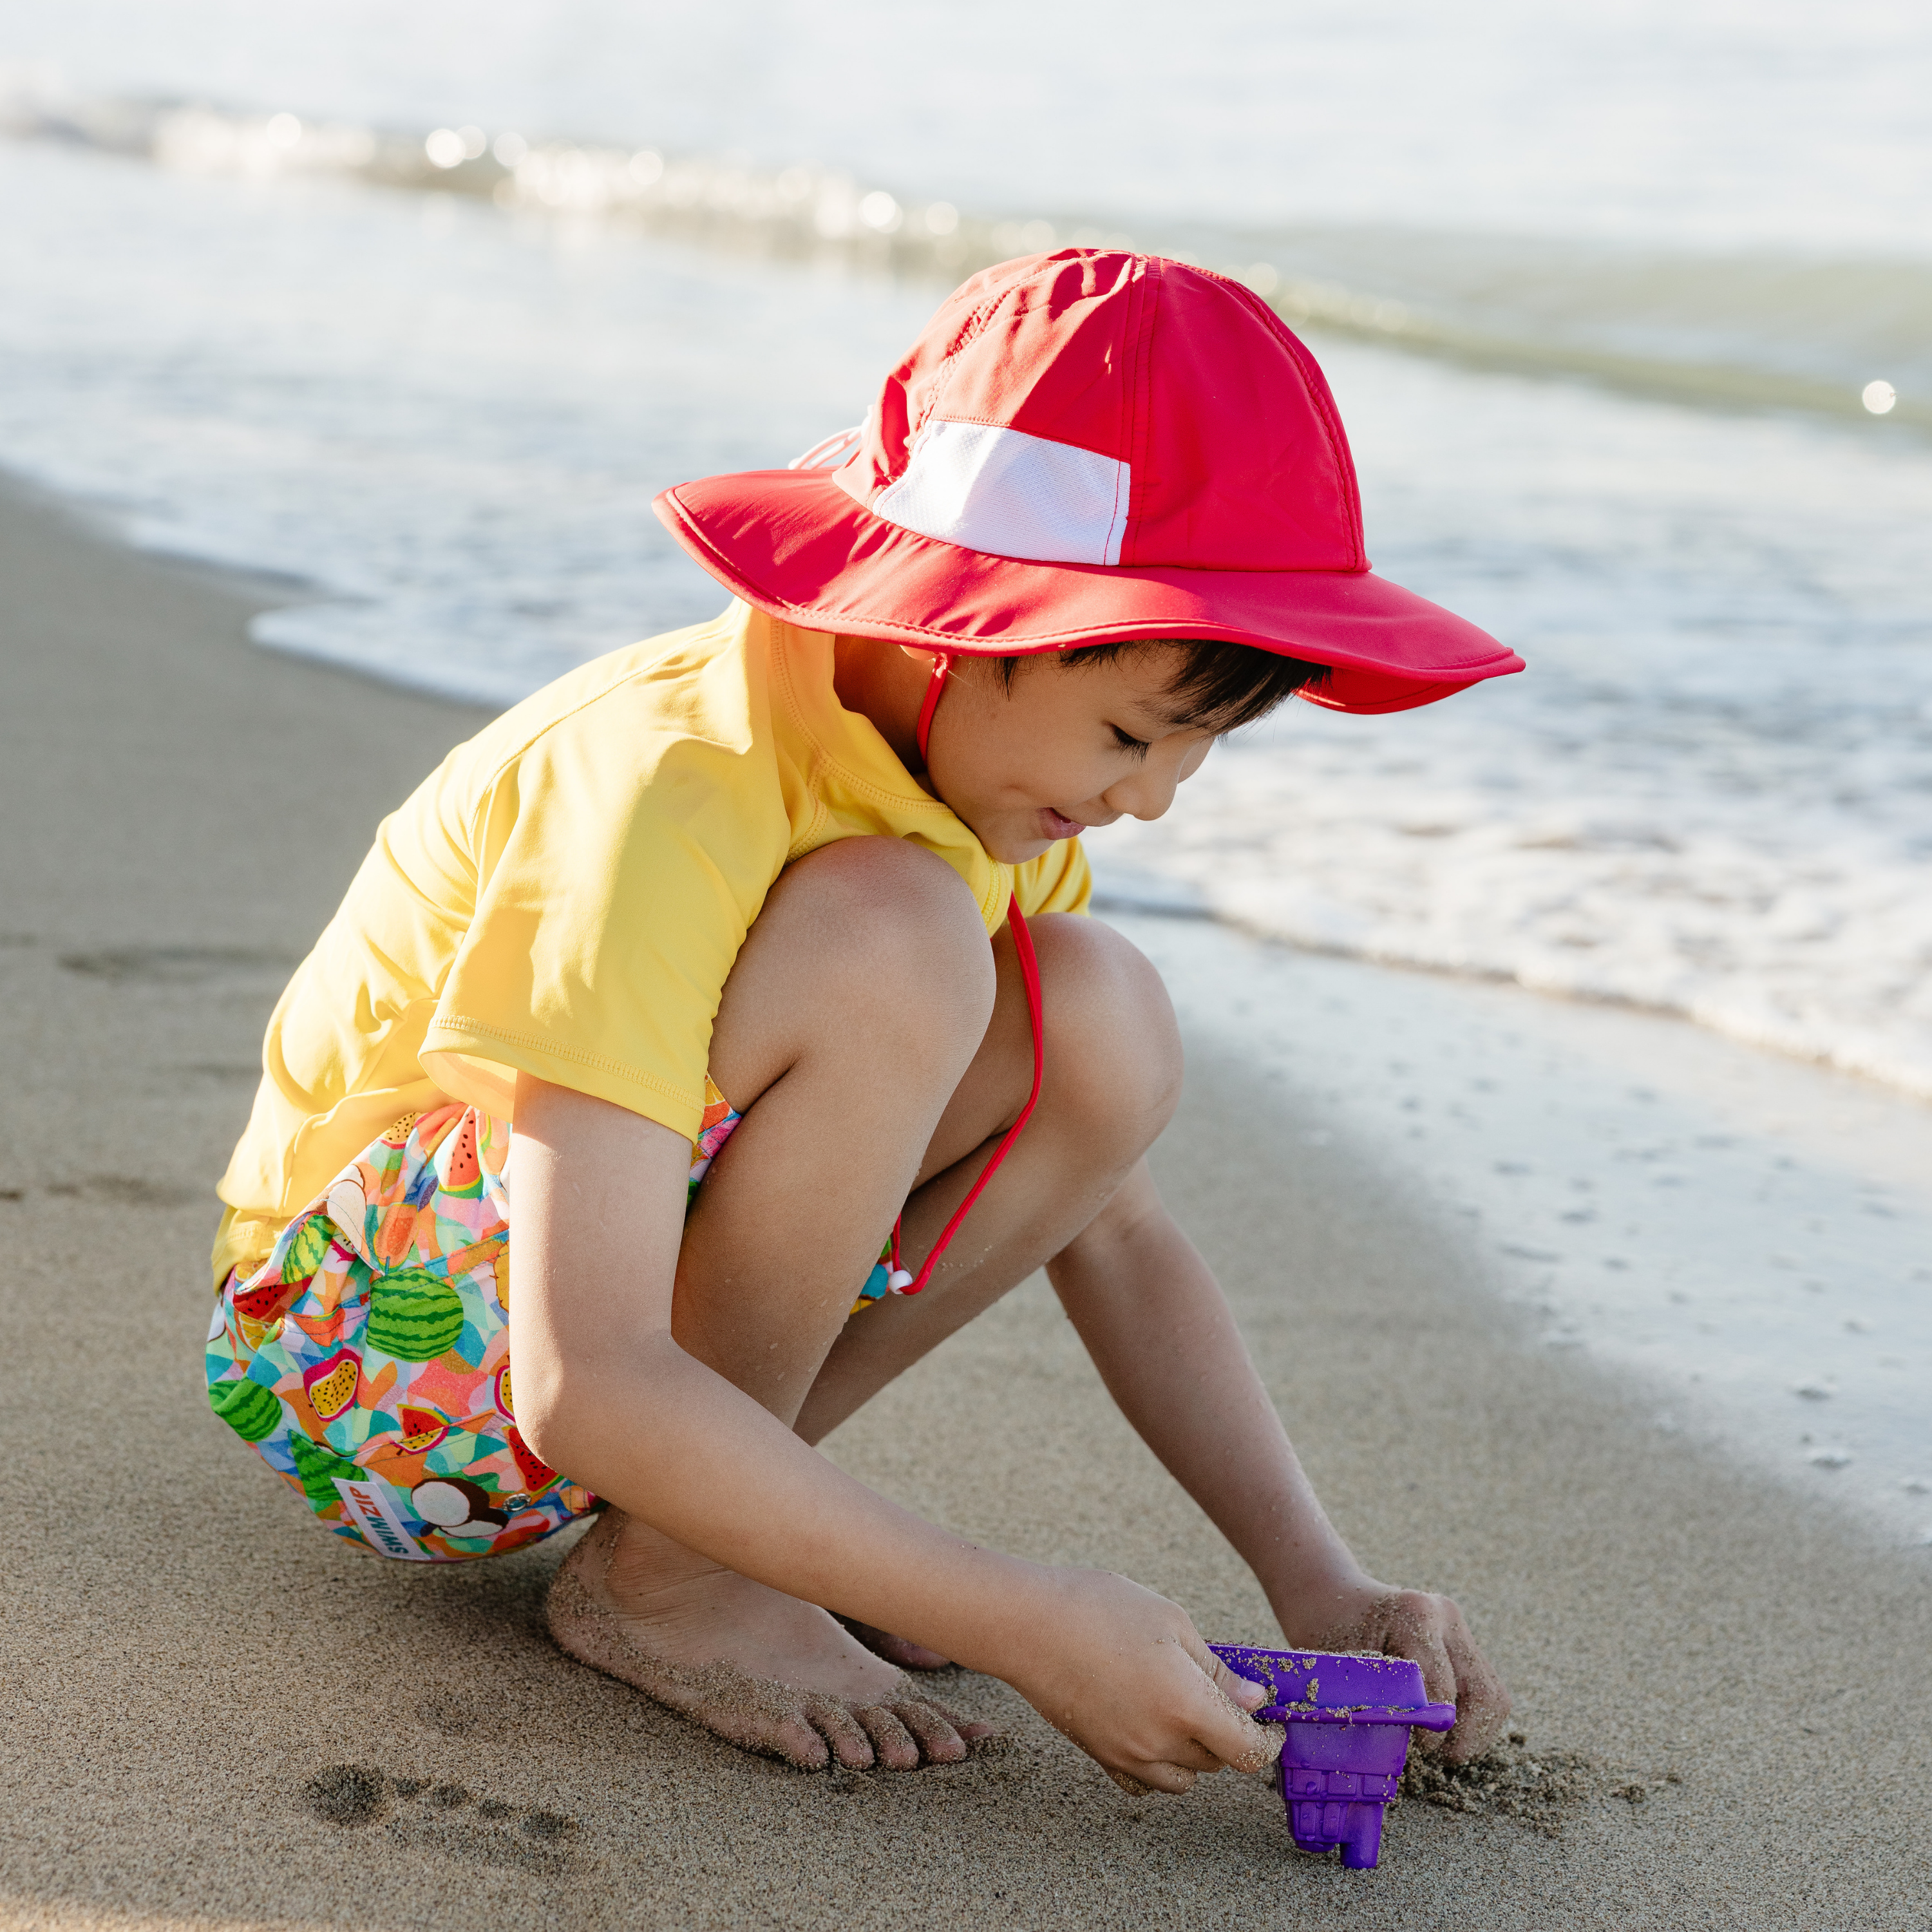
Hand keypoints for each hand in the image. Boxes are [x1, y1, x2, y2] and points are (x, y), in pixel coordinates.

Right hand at [998, 1569, 1284, 1794]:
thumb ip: (1216, 1669)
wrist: (1026, 1624)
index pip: (1248, 1750)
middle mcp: (1159, 1742)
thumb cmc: (1098, 1608)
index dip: (1269, 1741)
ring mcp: (1126, 1755)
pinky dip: (1158, 1766)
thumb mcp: (1170, 1621)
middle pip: (1217, 1763)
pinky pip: (1144, 1781)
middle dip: (1230, 1735)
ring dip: (1196, 1753)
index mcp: (1185, 1706)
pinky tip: (1151, 1727)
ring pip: (1183, 1778)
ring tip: (1184, 1707)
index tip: (1273, 1723)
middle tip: (1221, 1694)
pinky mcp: (1099, 1756)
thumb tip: (1255, 1701)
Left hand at [1305, 1583, 1510, 1763]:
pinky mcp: (1465, 1643)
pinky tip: (1447, 1732)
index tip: (1418, 1750)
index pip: (1441, 1685)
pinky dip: (1474, 1721)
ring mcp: (1459, 1628)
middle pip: (1482, 1693)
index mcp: (1414, 1613)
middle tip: (1435, 1757)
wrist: (1333, 1597)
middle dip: (1464, 1737)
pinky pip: (1488, 1692)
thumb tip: (1399, 1745)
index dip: (1434, 1729)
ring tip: (1443, 1749)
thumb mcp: (1336, 1662)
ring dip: (1475, 1733)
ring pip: (1493, 1696)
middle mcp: (1445, 1616)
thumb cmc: (1326, 1630)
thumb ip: (1367, 1699)